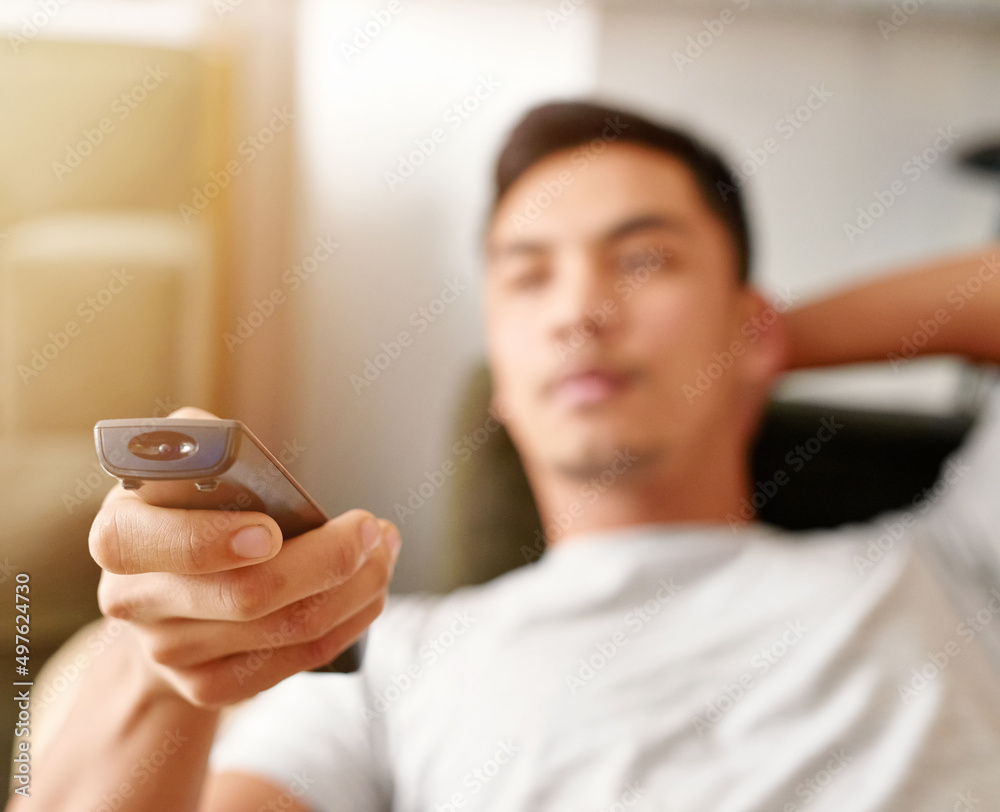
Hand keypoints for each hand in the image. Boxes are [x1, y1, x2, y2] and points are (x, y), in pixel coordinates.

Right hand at [88, 408, 400, 706]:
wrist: (169, 597)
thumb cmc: (189, 512)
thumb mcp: (181, 467)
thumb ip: (200, 442)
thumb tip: (230, 445)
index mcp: (118, 535)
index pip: (140, 543)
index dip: (207, 539)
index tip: (271, 529)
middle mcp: (134, 602)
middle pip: (245, 594)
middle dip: (327, 559)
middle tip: (370, 529)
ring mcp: (171, 654)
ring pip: (287, 628)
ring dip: (355, 586)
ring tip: (383, 549)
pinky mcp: (210, 687)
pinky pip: (299, 659)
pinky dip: (350, 621)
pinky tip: (371, 589)